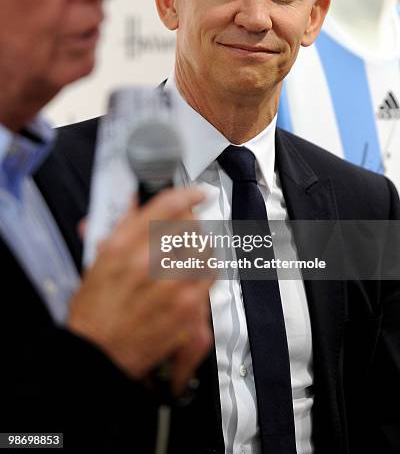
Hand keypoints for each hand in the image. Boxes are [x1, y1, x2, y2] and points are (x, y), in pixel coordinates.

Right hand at [67, 187, 212, 393]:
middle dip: (192, 223)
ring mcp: (170, 285)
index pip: (165, 206)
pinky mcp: (186, 307)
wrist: (97, 355)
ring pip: (204, 247)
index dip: (188, 194)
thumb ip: (119, 228)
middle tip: (188, 228)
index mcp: (122, 246)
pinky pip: (210, 274)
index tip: (197, 194)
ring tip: (192, 251)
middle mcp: (147, 262)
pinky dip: (207, 268)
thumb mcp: (97, 261)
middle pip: (190, 224)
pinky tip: (198, 271)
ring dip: (201, 245)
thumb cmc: (94, 312)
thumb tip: (132, 203)